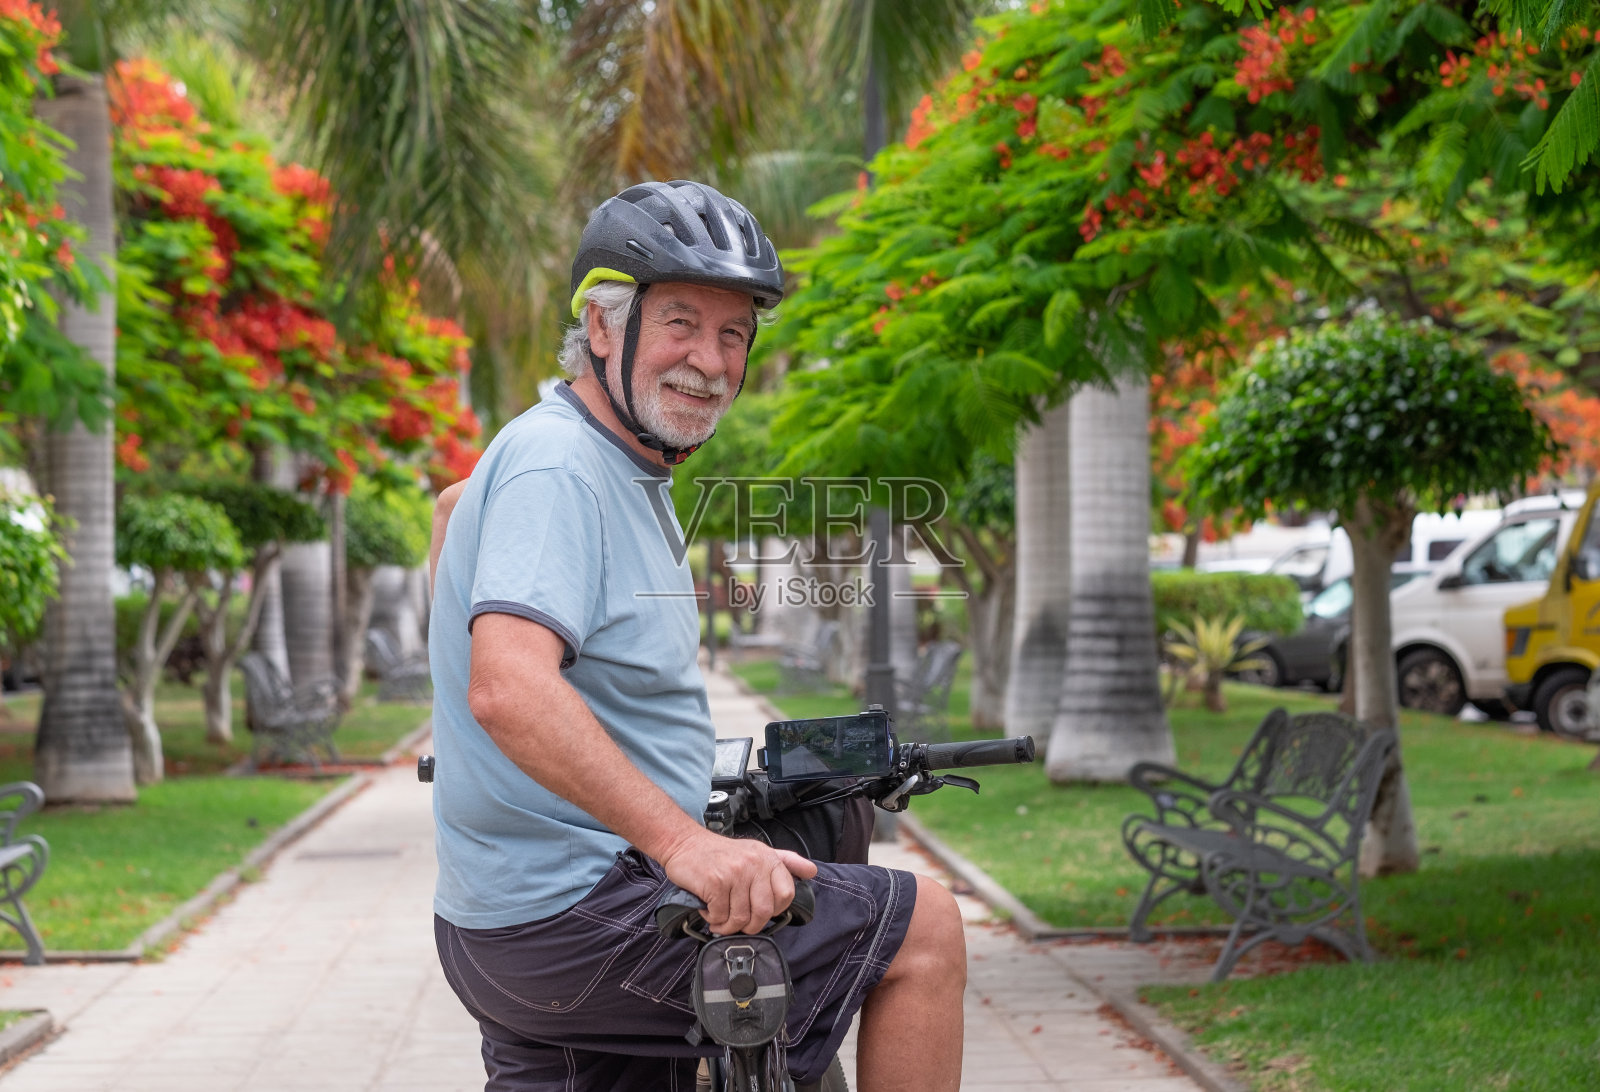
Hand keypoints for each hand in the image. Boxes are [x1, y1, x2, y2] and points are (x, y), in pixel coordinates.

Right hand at [658, 829, 817, 935]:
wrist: (684, 843)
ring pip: (741, 918)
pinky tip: (709, 910)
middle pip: (764, 912)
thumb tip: (812, 871)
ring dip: (728, 925)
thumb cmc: (720, 853)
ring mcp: (735, 873)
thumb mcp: (757, 851)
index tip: (759, 910)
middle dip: (750, 925)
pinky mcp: (716, 882)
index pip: (786, 894)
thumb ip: (785, 862)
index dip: (774, 909)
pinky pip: (721, 916)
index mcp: (768, 858)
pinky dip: (713, 919)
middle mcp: (754, 864)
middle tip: (738, 923)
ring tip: (720, 917)